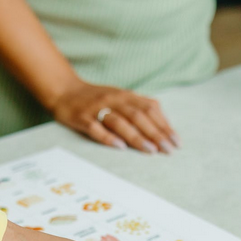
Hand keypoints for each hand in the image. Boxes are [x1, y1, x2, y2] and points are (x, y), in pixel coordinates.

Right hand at [50, 80, 178, 154]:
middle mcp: (113, 100)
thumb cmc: (96, 98)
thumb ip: (139, 106)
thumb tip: (163, 123)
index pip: (150, 109)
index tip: (176, 141)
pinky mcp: (82, 118)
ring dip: (137, 137)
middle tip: (168, 149)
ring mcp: (97, 109)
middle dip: (155, 134)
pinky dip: (108, 138)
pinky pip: (96, 128)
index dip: (164, 125)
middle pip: (138, 116)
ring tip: (151, 150)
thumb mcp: (120, 97)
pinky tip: (120, 147)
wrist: (64, 90)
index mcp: (125, 95)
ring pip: (120, 122)